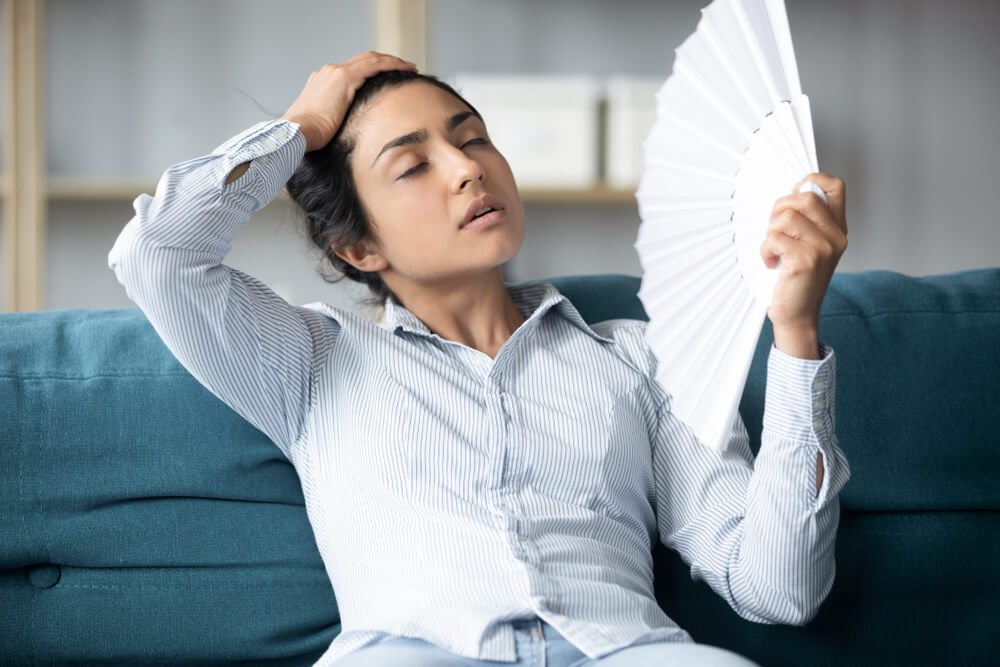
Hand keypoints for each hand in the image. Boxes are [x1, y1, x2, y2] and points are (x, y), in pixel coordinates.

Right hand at [281, 51, 416, 151]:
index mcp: (322, 82)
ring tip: (409, 67)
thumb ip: (335, 124)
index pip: (351, 71)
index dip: (370, 71)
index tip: (384, 78)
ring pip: (371, 59)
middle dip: (383, 62)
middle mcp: (328, 73)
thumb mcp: (323, 127)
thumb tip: (347, 137)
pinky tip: (406, 69)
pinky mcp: (344, 78)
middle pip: (362, 61)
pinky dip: (392, 64)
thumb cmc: (308, 137)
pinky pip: (375, 65)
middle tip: (402, 67)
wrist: (297, 132)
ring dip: (392, 61)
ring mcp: (336, 73)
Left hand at [760, 173, 847, 358]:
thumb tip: (788, 194)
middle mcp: (836, 236)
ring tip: (773, 250)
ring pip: (786, 217)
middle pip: (805, 198)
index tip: (794, 191)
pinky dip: (765, 250)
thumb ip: (805, 222)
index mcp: (837, 229)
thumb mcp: (808, 247)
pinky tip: (771, 263)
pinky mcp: (806, 260)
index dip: (812, 180)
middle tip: (774, 230)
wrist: (797, 316)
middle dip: (780, 209)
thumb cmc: (796, 280)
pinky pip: (774, 238)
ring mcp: (823, 248)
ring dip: (770, 232)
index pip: (835, 187)